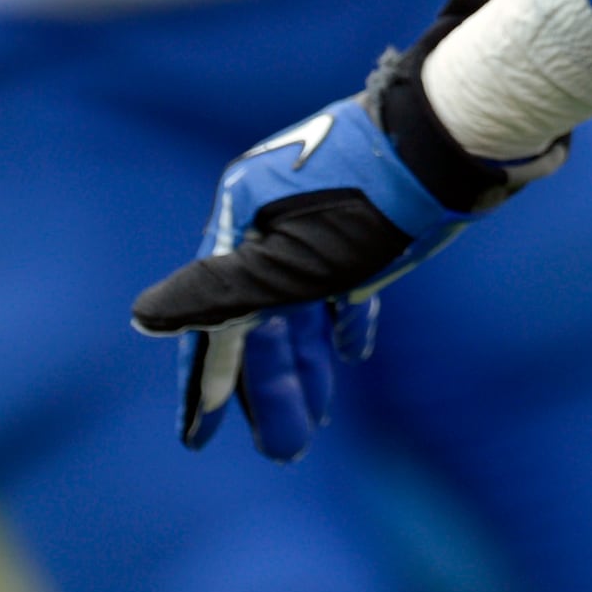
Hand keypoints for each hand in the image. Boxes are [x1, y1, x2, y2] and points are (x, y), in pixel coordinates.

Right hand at [130, 0, 563, 457]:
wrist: (447, 140)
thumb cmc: (367, 207)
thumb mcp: (286, 263)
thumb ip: (217, 295)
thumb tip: (143, 317)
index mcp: (239, 224)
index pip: (214, 324)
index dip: (206, 385)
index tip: (198, 439)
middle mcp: (270, 219)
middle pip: (261, 322)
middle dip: (270, 389)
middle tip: (284, 451)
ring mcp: (318, 218)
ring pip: (300, 308)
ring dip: (305, 364)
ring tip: (317, 421)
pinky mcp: (364, 217)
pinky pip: (343, 281)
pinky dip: (343, 320)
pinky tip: (353, 354)